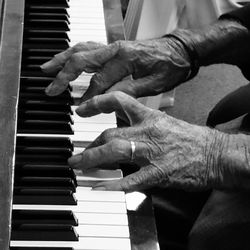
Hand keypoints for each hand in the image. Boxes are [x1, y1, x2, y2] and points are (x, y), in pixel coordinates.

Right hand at [42, 38, 190, 100]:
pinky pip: (89, 47)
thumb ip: (128, 91)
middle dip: (64, 76)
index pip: (100, 81)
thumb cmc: (170, 66)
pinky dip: (74, 54)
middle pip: (82, 60)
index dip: (89, 98)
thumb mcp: (152, 84)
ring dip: (62, 59)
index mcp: (125, 58)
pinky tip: (67, 59)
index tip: (79, 110)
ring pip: (81, 49)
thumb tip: (106, 101)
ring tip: (47, 68)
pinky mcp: (114, 47)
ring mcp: (114, 46)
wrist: (180, 51)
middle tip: (51, 90)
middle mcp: (116, 49)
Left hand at [68, 91, 222, 191]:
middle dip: (89, 145)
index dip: (97, 103)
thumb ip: (141, 125)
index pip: (118, 101)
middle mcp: (147, 132)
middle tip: (77, 155)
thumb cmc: (189, 138)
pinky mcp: (158, 172)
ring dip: (93, 159)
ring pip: (115, 151)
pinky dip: (114, 184)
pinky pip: (132, 179)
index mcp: (149, 117)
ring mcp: (151, 152)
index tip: (82, 109)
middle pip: (109, 134)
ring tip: (79, 166)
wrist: (214, 153)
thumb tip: (121, 132)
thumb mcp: (164, 122)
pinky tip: (100, 188)